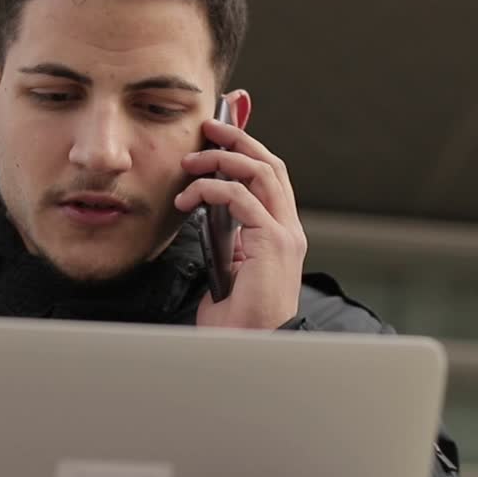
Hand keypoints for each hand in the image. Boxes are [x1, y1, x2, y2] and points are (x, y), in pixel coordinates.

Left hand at [175, 118, 306, 328]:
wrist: (247, 348)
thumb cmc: (235, 319)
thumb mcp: (228, 267)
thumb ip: (228, 238)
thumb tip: (206, 210)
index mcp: (280, 234)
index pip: (270, 178)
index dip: (248, 150)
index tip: (219, 135)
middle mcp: (288, 230)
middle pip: (270, 165)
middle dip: (239, 139)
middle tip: (209, 128)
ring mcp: (284, 235)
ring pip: (260, 173)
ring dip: (222, 159)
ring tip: (191, 163)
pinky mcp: (271, 243)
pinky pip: (242, 198)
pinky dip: (212, 188)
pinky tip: (189, 198)